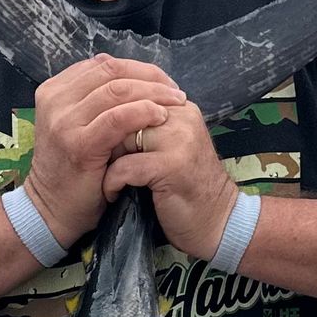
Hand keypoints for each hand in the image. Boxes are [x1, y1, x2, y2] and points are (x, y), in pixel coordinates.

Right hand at [25, 57, 180, 249]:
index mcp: (54, 90)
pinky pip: (118, 118)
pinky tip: (161, 117)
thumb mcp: (78, 126)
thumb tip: (135, 79)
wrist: (51, 210)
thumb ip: (96, 102)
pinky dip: (143, 112)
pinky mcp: (79, 144)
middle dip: (149, 77)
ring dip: (152, 93)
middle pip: (111, 71)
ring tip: (176, 102)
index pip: (103, 64)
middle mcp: (55, 100)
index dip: (138, 68)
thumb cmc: (72, 170)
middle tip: (176, 90)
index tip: (164, 81)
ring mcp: (64, 121)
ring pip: (116, 90)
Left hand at [102, 99, 236, 261]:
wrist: (218, 222)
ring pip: (122, 135)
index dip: (109, 116)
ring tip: (104, 177)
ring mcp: (179, 140)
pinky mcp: (172, 165)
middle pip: (124, 111)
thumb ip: (146, 127)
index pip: (132, 93)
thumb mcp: (168, 148)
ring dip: (106, 159)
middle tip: (98, 161)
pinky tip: (113, 194)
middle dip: (104, 137)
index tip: (100, 141)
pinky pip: (126, 166)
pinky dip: (112, 182)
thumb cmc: (186, 189)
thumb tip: (102, 114)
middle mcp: (182, 117)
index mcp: (180, 108)